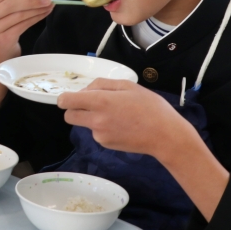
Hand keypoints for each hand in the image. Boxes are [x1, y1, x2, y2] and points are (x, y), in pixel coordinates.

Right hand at [0, 0, 53, 65]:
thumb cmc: (1, 29)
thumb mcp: (5, 8)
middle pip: (10, 4)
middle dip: (31, 0)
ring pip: (17, 15)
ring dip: (36, 9)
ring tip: (48, 5)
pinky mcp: (1, 40)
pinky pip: (22, 25)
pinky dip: (35, 18)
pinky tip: (44, 14)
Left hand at [57, 79, 229, 219]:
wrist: (165, 136)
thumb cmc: (151, 107)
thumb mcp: (129, 86)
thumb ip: (103, 85)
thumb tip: (85, 90)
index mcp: (100, 102)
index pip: (66, 101)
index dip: (65, 98)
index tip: (71, 97)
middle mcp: (96, 120)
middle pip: (69, 116)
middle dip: (74, 109)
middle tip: (91, 104)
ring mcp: (99, 135)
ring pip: (84, 124)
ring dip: (92, 118)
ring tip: (116, 114)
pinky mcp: (105, 144)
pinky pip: (96, 133)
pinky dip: (103, 127)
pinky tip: (121, 125)